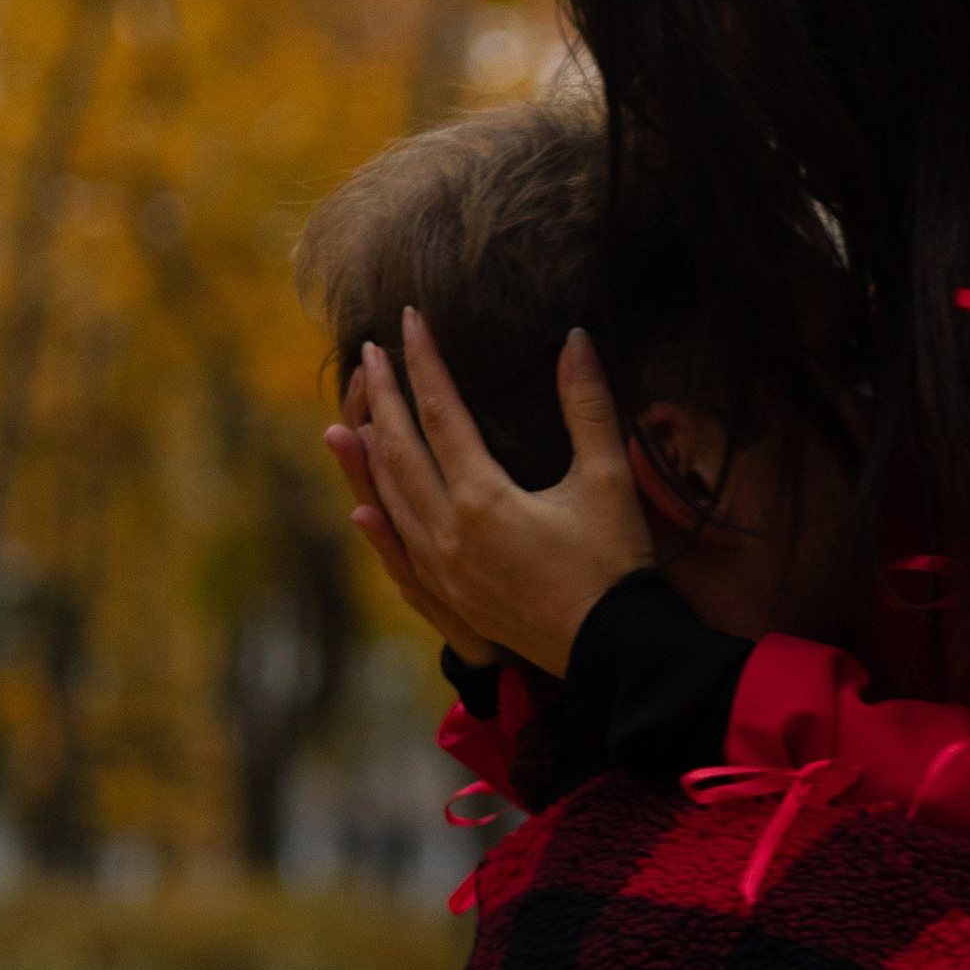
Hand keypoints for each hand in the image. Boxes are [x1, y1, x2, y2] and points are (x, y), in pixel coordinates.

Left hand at [351, 309, 653, 676]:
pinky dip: (378, 521)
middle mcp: (448, 532)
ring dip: (369, 452)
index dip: (424, 361)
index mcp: (483, 499)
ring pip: (391, 498)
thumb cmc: (616, 564)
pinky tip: (363, 506)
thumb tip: (575, 339)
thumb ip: (587, 406)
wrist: (613, 650)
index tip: (410, 319)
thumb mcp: (607, 479)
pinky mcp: (449, 597)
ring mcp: (442, 569)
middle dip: (381, 397)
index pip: (440, 412)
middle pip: (400, 450)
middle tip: (368, 354)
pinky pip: (398, 552)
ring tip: (353, 414)